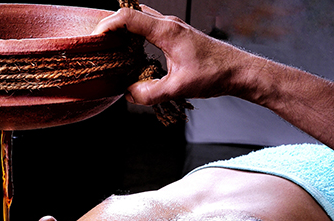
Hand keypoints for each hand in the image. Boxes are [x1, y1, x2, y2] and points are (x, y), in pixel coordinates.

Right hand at [93, 6, 248, 105]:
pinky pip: (149, 26)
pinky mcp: (176, 34)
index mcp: (167, 32)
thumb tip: (129, 93)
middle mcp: (169, 25)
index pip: (129, 18)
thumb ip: (149, 93)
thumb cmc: (214, 74)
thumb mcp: (178, 88)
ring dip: (124, 27)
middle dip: (112, 24)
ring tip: (111, 45)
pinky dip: (136, 33)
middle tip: (98, 41)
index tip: (96, 37)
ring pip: (141, 17)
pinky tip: (132, 50)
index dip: (108, 24)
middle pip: (132, 12)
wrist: (238, 70)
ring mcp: (173, 27)